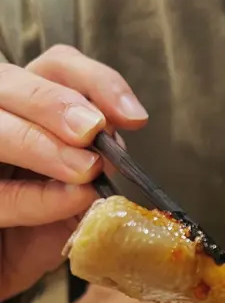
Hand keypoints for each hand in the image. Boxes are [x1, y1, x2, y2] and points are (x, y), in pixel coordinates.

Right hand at [0, 45, 147, 301]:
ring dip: (42, 144)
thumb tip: (113, 149)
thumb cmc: (29, 236)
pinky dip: (35, 196)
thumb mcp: (71, 201)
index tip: (134, 118)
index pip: (55, 66)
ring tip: (84, 171)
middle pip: (11, 80)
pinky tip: (69, 200)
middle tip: (93, 133)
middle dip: (57, 104)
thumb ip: (89, 170)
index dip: (96, 81)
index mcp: (24, 108)